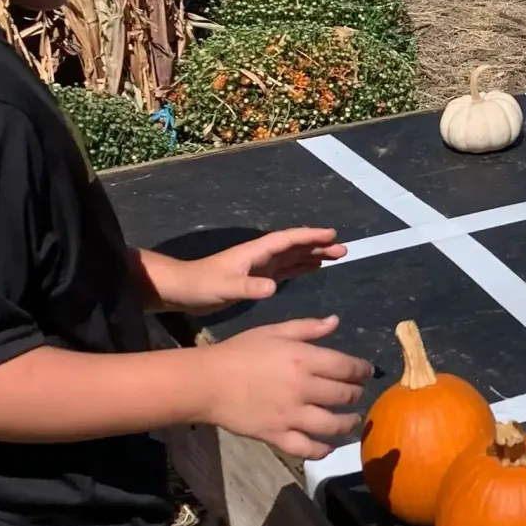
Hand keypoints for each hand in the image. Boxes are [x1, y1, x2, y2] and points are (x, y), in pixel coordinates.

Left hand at [163, 227, 344, 310]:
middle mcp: (261, 256)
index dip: (309, 237)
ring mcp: (260, 266)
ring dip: (313, 255)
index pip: (288, 240)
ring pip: (293, 257)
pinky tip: (312, 268)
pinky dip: (301, 267)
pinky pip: (285, 268)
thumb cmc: (201, 285)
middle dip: (318, 246)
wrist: (182, 290)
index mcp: (256, 252)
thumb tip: (274, 287)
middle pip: (295, 247)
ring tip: (335, 255)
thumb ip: (248, 287)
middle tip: (342, 249)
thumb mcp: (225, 287)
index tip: (332, 235)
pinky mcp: (256, 277)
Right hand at [198, 317, 370, 457]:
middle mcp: (303, 388)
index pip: (346, 367)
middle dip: (357, 394)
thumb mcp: (273, 331)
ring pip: (333, 425)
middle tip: (357, 394)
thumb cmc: (239, 351)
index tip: (367, 372)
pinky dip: (322, 449)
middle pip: (344, 395)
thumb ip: (307, 328)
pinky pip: (308, 448)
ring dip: (348, 423)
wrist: (206, 382)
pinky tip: (328, 445)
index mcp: (303, 358)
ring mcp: (291, 415)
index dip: (362, 370)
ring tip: (351, 420)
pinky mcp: (278, 436)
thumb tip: (336, 321)